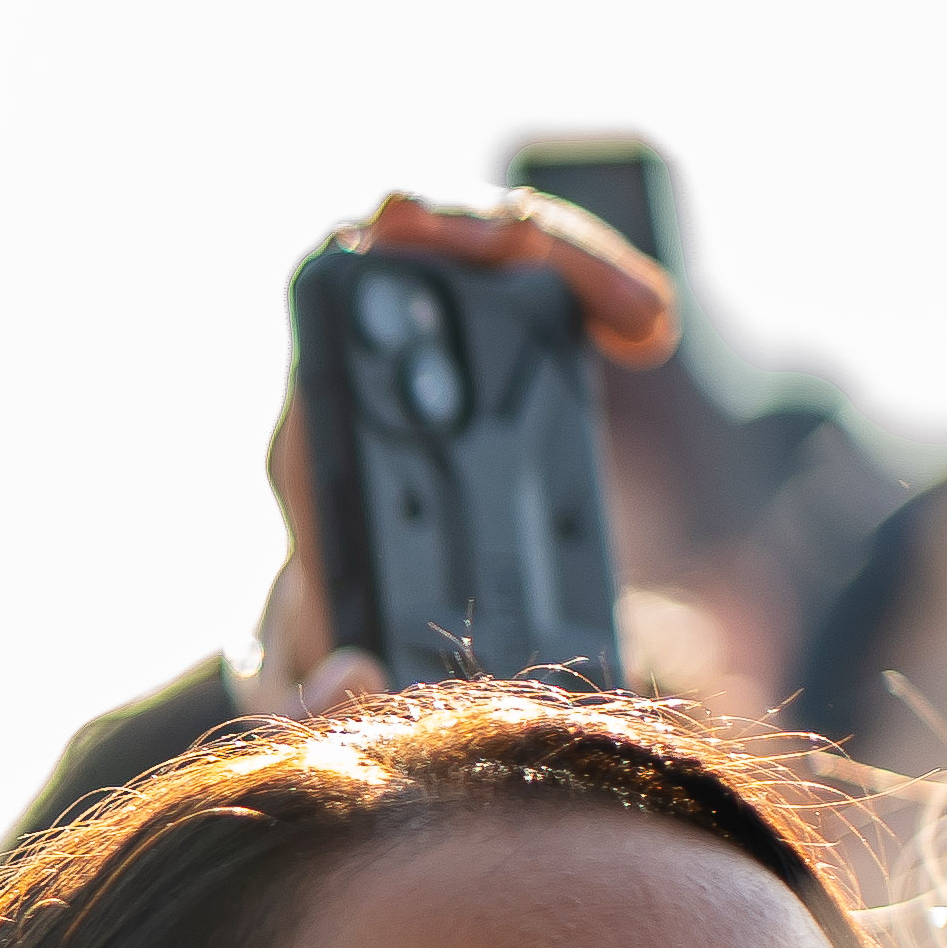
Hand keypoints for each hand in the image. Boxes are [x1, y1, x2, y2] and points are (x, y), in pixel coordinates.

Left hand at [249, 187, 680, 716]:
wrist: (351, 645)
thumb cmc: (316, 659)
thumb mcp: (301, 696)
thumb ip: (309, 705)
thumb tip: (349, 679)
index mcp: (313, 442)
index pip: (338, 308)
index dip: (400, 270)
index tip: (469, 265)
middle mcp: (358, 387)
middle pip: (419, 250)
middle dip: (506, 242)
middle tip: (605, 303)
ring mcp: (426, 366)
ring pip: (485, 258)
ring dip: (566, 261)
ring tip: (645, 322)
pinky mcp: (486, 373)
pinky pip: (535, 294)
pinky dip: (592, 293)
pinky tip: (644, 331)